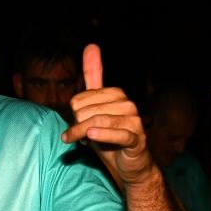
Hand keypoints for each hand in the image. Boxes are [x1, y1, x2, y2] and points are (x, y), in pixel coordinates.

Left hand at [62, 45, 154, 187]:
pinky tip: (90, 136)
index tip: (77, 124)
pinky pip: (117, 134)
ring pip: (99, 121)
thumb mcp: (96, 107)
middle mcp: (127, 104)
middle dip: (77, 125)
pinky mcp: (137, 138)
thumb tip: (91, 45)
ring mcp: (134, 120)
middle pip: (86, 110)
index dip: (74, 114)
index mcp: (116, 94)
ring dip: (81, 133)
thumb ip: (93, 78)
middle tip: (79, 135)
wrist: (129, 165)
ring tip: (74, 140)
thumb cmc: (109, 136)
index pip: (80, 99)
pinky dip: (102, 135)